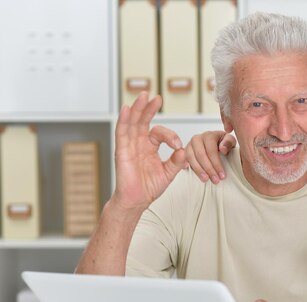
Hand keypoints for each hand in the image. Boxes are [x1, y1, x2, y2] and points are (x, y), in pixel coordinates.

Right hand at [112, 92, 188, 210]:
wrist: (137, 201)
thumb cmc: (150, 187)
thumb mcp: (168, 172)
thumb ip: (177, 161)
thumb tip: (184, 150)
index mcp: (150, 147)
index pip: (160, 133)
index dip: (171, 136)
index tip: (177, 146)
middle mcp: (139, 143)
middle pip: (143, 120)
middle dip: (149, 108)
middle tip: (156, 96)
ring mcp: (129, 145)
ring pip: (133, 122)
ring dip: (138, 108)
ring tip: (143, 95)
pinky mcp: (121, 150)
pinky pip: (122, 132)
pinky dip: (124, 120)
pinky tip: (127, 109)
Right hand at [185, 131, 236, 183]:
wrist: (216, 145)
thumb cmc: (223, 144)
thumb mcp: (230, 142)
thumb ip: (228, 143)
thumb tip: (222, 149)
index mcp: (209, 135)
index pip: (211, 150)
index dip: (216, 164)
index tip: (222, 175)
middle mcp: (197, 138)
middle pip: (201, 155)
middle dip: (209, 169)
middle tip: (215, 180)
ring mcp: (189, 145)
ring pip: (191, 158)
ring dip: (199, 170)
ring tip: (206, 180)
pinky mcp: (185, 152)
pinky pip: (184, 160)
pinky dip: (189, 167)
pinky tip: (195, 174)